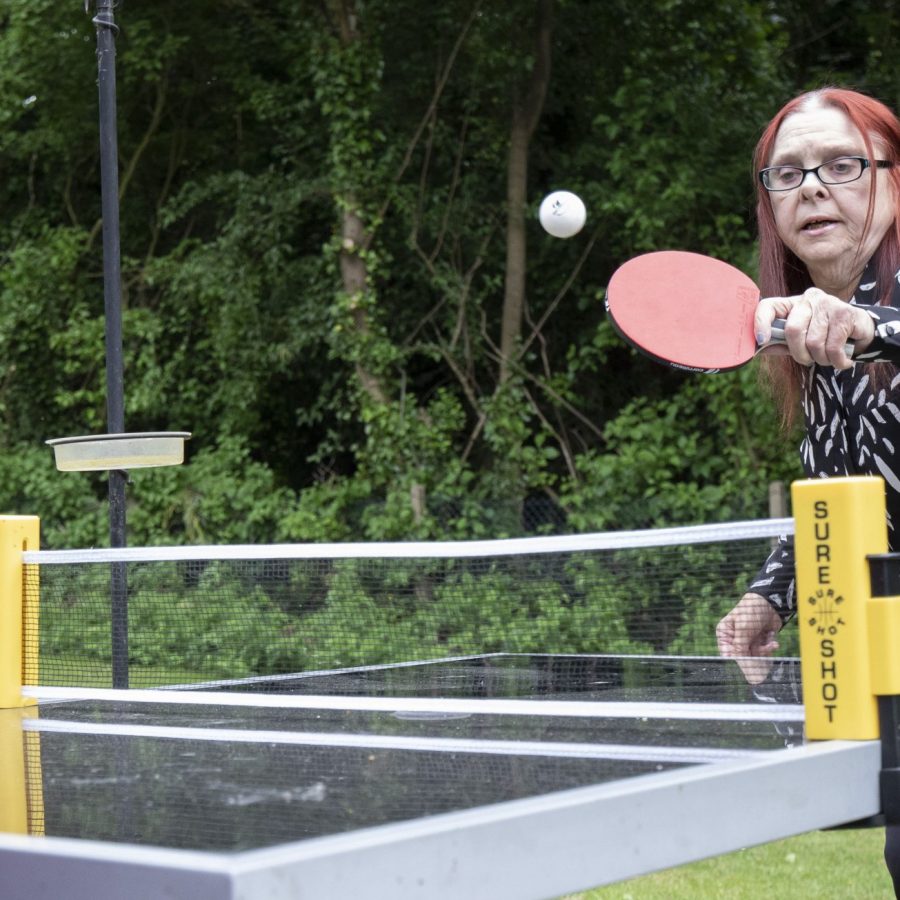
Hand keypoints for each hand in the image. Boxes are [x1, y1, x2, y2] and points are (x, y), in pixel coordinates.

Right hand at [716, 592, 782, 683]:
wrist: (772, 603)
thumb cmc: (751, 611)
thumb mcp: (743, 629)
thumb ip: (739, 646)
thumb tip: (738, 662)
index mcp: (724, 633)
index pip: (727, 652)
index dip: (737, 659)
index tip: (748, 663)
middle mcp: (735, 638)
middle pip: (742, 655)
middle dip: (754, 655)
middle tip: (763, 658)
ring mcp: (748, 639)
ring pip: (754, 654)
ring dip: (764, 650)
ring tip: (771, 644)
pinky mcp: (759, 640)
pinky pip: (763, 650)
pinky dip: (769, 646)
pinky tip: (772, 639)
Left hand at [754, 287, 874, 368]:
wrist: (860, 331)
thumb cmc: (823, 336)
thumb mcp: (798, 340)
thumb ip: (779, 343)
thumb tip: (757, 348)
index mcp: (791, 304)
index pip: (768, 306)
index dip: (760, 323)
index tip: (761, 340)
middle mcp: (808, 299)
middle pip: (792, 330)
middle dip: (799, 354)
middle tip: (808, 360)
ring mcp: (827, 303)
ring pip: (814, 342)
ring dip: (821, 359)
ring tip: (829, 357)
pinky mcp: (845, 313)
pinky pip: (833, 347)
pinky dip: (837, 361)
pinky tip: (842, 361)